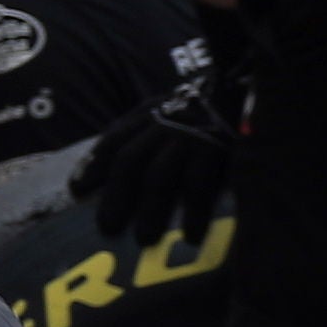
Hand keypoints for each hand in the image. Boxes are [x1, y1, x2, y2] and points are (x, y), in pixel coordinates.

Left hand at [76, 3, 248, 243]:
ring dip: (151, 210)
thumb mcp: (168, 112)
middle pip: (131, 162)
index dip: (94, 165)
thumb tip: (110, 171)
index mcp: (149, 113)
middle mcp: (165, 123)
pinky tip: (191, 235)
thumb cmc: (204, 110)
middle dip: (117, 196)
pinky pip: (200, 184)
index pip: (114, 139)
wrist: (248, 88)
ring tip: (145, 239)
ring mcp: (191, 135)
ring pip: (160, 177)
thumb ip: (143, 134)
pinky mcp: (218, 147)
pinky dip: (194, 211)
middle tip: (107, 228)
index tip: (77, 189)